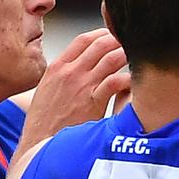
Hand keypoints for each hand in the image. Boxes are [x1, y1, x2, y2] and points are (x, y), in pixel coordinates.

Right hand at [19, 28, 130, 151]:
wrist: (39, 144)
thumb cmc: (44, 122)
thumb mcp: (47, 91)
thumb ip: (62, 76)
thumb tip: (78, 68)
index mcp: (57, 67)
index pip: (83, 40)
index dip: (102, 34)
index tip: (114, 35)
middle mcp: (70, 72)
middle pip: (100, 44)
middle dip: (120, 40)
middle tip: (133, 44)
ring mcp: (82, 86)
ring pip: (111, 58)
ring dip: (127, 55)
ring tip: (138, 58)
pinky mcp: (93, 102)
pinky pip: (116, 82)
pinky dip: (129, 77)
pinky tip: (136, 79)